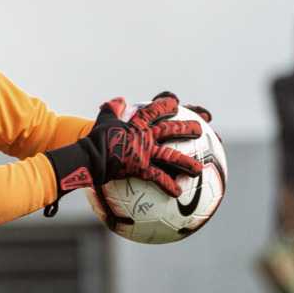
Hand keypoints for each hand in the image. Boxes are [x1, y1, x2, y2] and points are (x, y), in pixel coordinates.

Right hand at [46, 93, 202, 198]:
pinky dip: (168, 185)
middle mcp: (145, 137)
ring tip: (199, 169)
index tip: (176, 102)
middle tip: (202, 129)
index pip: (154, 110)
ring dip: (186, 162)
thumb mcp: (104, 118)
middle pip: (171, 130)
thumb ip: (113, 108)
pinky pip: (158, 178)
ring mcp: (145, 152)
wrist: (90, 155)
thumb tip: (119, 99)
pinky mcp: (141, 168)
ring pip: (171, 156)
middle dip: (188, 129)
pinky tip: (178, 193)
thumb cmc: (96, 138)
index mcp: (137, 124)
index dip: (165, 105)